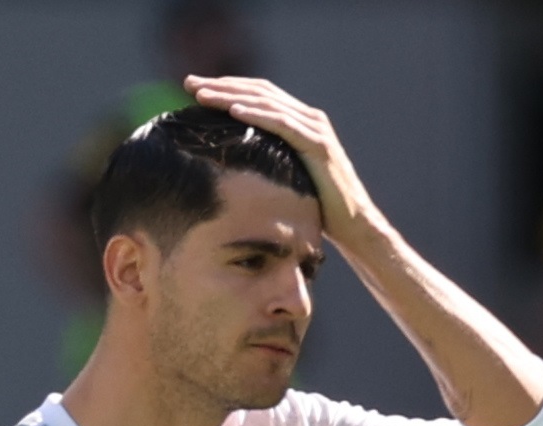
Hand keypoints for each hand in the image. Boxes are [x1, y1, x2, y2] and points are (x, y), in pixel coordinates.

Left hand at [185, 76, 377, 243]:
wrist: (354, 225)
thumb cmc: (318, 209)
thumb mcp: (286, 179)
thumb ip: (268, 163)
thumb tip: (231, 169)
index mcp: (300, 123)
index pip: (258, 95)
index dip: (227, 88)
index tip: (195, 88)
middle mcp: (309, 118)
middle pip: (259, 91)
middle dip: (221, 85)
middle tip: (189, 83)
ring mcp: (315, 128)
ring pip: (267, 102)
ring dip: (231, 95)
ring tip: (203, 94)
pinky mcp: (318, 144)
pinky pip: (282, 124)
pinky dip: (257, 114)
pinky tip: (233, 110)